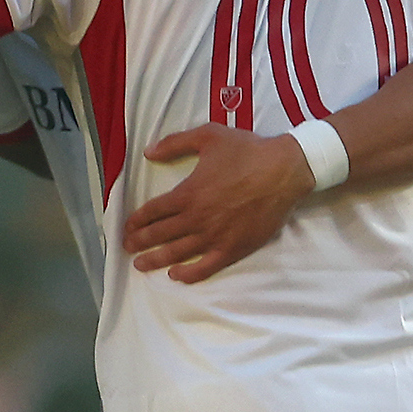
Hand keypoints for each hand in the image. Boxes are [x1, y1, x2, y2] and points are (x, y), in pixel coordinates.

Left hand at [123, 123, 312, 281]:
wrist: (284, 170)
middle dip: (139, 242)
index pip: (152, 212)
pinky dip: (188, 274)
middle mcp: (196, 219)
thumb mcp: (208, 136)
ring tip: (141, 264)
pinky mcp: (233, 248)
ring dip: (155, 260)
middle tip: (127, 248)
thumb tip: (148, 152)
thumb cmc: (247, 151)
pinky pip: (205, 267)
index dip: (136, 221)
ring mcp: (214, 236)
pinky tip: (176, 275)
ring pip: (177, 254)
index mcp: (187, 193)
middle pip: (159, 235)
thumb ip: (175, 144)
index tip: (127, 228)